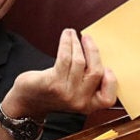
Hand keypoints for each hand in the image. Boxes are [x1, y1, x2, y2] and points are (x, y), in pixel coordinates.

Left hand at [2, 28, 116, 120]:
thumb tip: (96, 54)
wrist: (28, 101)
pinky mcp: (52, 83)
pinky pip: (65, 58)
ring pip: (79, 62)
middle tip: (87, 38)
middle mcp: (79, 101)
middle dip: (93, 51)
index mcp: (88, 105)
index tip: (107, 65)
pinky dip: (67, 43)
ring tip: (72, 34)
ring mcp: (66, 93)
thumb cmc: (53, 91)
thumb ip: (87, 82)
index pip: (108, 98)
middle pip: (95, 72)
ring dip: (76, 43)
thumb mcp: (74, 93)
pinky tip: (66, 36)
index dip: (111, 81)